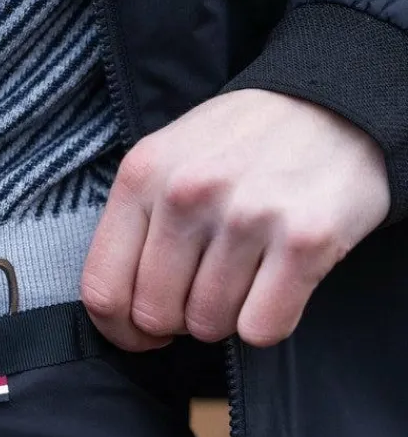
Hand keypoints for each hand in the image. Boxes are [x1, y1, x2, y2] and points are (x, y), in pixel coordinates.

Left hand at [82, 90, 389, 349]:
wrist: (334, 105)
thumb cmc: (239, 146)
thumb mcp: (165, 161)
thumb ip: (133, 227)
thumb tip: (118, 311)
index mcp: (142, 175)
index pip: (102, 290)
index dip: (119, 329)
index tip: (139, 331)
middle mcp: (188, 193)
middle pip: (155, 315)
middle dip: (177, 319)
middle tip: (201, 292)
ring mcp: (247, 216)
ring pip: (208, 326)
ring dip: (224, 317)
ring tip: (242, 276)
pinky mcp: (305, 240)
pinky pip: (260, 329)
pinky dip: (265, 322)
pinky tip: (274, 284)